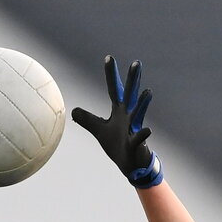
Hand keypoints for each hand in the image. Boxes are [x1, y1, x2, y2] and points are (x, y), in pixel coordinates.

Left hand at [71, 56, 162, 187]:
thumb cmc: (117, 145)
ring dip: (143, 103)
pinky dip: (143, 135)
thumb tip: (73, 110)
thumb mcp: (99, 131)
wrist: (131, 164)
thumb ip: (87, 120)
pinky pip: (140, 139)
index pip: (114, 89)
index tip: (109, 57)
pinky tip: (148, 130)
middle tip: (136, 62)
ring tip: (148, 92)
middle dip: (133, 80)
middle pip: (130, 95)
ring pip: (139, 113)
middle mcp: (128, 117)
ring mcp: (134, 129)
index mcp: (119, 112)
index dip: (111, 74)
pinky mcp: (137, 144)